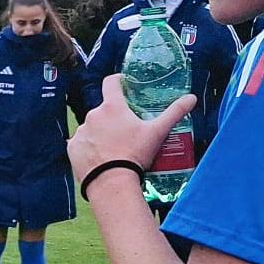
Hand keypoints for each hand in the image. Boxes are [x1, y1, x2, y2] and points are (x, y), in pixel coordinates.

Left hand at [67, 74, 193, 185]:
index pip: (111, 83)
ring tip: (114, 148)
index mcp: (112, 107)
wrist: (111, 182)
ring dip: (101, 133)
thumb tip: (191, 98)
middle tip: (126, 131)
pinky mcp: (72, 147)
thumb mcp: (157, 132)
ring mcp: (81, 132)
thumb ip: (174, 113)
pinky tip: (100, 158)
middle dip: (114, 117)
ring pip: (92, 127)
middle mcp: (93, 115)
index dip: (118, 81)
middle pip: (104, 110)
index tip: (124, 84)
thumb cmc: (135, 154)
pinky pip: (81, 143)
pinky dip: (89, 148)